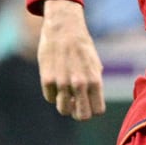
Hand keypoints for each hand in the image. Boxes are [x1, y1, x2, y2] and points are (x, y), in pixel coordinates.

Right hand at [37, 0, 104, 121]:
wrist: (63, 28)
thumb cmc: (81, 47)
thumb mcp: (95, 65)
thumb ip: (94, 85)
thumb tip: (91, 103)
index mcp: (95, 80)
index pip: (97, 111)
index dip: (92, 110)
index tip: (88, 103)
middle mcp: (80, 84)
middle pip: (82, 116)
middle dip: (78, 112)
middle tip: (75, 103)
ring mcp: (62, 83)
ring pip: (64, 110)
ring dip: (64, 104)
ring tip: (64, 92)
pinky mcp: (47, 79)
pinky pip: (50, 98)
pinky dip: (52, 93)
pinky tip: (55, 80)